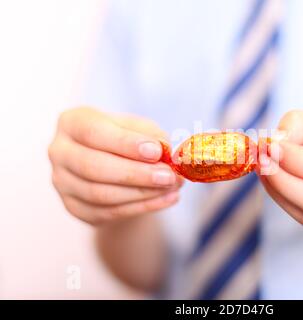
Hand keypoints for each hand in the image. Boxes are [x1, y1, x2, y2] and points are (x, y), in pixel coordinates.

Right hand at [48, 107, 182, 224]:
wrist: (115, 165)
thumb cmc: (126, 140)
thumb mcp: (140, 128)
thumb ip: (152, 137)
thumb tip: (167, 154)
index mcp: (72, 123)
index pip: (93, 132)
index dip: (125, 143)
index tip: (156, 152)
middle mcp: (60, 152)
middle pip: (93, 167)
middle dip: (136, 174)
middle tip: (169, 176)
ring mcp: (63, 183)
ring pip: (101, 194)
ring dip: (142, 193)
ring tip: (173, 187)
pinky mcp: (75, 208)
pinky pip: (108, 212)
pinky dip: (142, 207)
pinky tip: (167, 199)